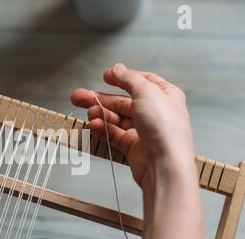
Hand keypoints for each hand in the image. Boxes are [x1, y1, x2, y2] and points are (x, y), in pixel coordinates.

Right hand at [71, 63, 194, 188]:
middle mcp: (155, 113)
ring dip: (100, 114)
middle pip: (123, 101)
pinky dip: (103, 129)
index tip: (106, 77)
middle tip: (79, 96)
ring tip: (88, 113)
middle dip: (101, 99)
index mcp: (165, 95)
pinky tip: (94, 125)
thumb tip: (117, 68)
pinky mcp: (133, 147)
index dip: (123, 78)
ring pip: (116, 118)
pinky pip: (113, 134)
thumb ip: (129, 78)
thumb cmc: (164, 127)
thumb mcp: (146, 91)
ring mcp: (143, 131)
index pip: (142, 82)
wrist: (164, 163)